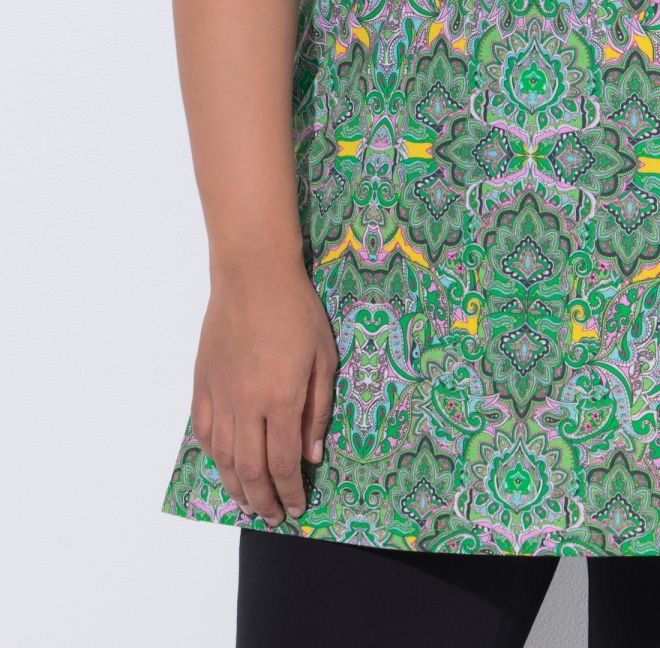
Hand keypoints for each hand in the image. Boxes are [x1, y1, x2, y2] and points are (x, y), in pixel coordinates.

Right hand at [189, 258, 337, 526]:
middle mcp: (247, 406)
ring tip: (248, 503)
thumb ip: (318, 410)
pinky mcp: (202, 384)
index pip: (282, 464)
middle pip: (251, 470)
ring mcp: (220, 396)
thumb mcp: (324, 357)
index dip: (290, 491)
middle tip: (273, 517)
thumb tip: (311, 455)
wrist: (253, 275)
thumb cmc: (297, 311)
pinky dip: (214, 456)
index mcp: (282, 400)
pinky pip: (204, 432)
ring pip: (224, 458)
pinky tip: (225, 465)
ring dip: (236, 487)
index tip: (297, 507)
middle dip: (264, 500)